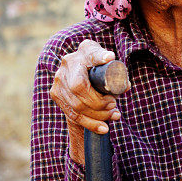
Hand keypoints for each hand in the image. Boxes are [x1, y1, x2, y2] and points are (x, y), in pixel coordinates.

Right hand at [50, 39, 128, 164]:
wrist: (83, 77)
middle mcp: (69, 62)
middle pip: (79, 87)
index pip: (92, 54)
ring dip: (98, 115)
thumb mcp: (111, 68)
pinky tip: (103, 128)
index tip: (109, 58)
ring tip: (113, 116)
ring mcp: (59, 79)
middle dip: (99, 102)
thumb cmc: (102, 72)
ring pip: (77, 105)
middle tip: (113, 105)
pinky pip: (73, 114)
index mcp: (86, 51)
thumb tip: (125, 86)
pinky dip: (90, 124)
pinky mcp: (56, 94)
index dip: (99, 57)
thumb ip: (119, 76)